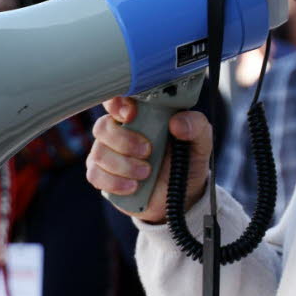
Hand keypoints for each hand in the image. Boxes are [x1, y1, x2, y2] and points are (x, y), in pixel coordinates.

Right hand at [86, 97, 213, 223]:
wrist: (182, 196)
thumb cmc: (186, 162)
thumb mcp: (200, 141)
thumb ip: (196, 126)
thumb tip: (177, 123)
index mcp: (139, 115)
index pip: (115, 99)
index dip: (116, 104)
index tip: (131, 115)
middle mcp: (119, 131)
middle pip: (102, 127)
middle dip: (124, 141)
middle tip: (148, 152)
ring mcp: (108, 154)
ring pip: (99, 153)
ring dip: (123, 165)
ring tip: (146, 173)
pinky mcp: (103, 176)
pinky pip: (95, 175)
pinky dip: (114, 182)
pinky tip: (133, 186)